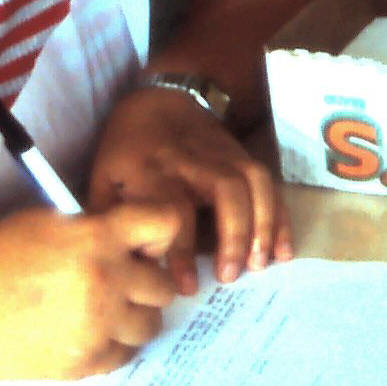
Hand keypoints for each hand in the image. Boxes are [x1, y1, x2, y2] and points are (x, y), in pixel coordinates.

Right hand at [0, 203, 183, 380]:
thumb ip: (96, 226)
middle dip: (146, 282)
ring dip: (133, 316)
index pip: (165, 223)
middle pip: (164, 285)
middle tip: (121, 282)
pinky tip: (86, 332)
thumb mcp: (47, 222)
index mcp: (97, 237)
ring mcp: (97, 326)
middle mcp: (105, 281)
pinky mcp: (84, 363)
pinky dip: (112, 345)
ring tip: (104, 310)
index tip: (145, 244)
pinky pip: (124, 355)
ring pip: (150, 324)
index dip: (159, 233)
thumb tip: (135, 240)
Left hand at [87, 87, 292, 292]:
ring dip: (263, 225)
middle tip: (230, 277)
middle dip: (233, 235)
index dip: (181, 250)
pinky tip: (282, 252)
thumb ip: (110, 219)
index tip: (186, 285)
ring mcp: (223, 155)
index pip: (172, 209)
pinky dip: (280, 218)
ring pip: (253, 183)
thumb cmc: (127, 149)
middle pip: (225, 190)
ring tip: (260, 266)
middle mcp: (192, 160)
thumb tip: (120, 266)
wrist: (160, 99)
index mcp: (152, 169)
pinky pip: (269, 184)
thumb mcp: (103, 178)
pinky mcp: (243, 156)